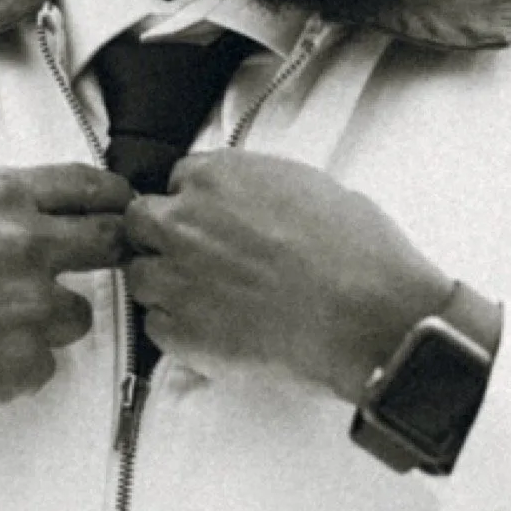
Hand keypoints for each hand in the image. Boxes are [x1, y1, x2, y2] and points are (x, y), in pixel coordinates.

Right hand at [0, 163, 131, 499]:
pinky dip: (18, 366)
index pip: (91, 186)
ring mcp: (30, 305)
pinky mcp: (26, 360)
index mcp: (0, 197)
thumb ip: (2, 207)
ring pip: (79, 315)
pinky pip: (46, 363)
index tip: (123, 211)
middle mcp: (24, 244)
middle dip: (108, 256)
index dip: (115, 201)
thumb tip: (60, 211)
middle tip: (94, 270)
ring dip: (49, 323)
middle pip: (112, 244)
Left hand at [122, 153, 450, 403]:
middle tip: (201, 262)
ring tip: (212, 304)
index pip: (178, 180)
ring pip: (141, 276)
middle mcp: (185, 221)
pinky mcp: (178, 330)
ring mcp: (175, 277)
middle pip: (142, 222)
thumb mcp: (314, 189)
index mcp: (218, 176)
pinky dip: (179, 331)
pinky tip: (219, 334)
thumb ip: (263, 190)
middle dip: (164, 239)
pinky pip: (156, 326)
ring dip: (167, 287)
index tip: (215, 224)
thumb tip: (256, 205)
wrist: (370, 317)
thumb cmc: (358, 254)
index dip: (197, 205)